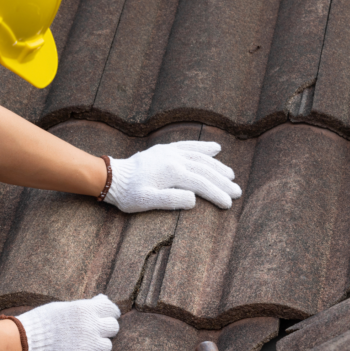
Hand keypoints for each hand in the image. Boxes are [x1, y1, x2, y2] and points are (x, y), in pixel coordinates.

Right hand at [15, 294, 120, 350]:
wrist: (24, 342)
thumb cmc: (41, 322)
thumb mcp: (63, 307)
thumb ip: (85, 305)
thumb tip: (103, 300)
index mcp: (86, 310)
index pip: (112, 310)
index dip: (110, 314)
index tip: (105, 317)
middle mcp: (91, 326)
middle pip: (113, 328)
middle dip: (105, 329)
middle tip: (94, 332)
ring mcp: (89, 346)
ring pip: (106, 346)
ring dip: (97, 346)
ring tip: (82, 345)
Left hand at [104, 141, 241, 212]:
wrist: (112, 177)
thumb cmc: (128, 194)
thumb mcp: (147, 201)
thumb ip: (170, 200)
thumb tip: (194, 198)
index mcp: (172, 172)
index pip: (201, 183)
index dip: (216, 194)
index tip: (229, 204)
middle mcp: (174, 158)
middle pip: (205, 169)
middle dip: (222, 181)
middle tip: (237, 192)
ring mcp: (170, 152)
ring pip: (200, 157)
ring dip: (217, 166)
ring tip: (231, 175)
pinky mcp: (165, 150)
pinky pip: (189, 146)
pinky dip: (203, 147)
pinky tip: (216, 149)